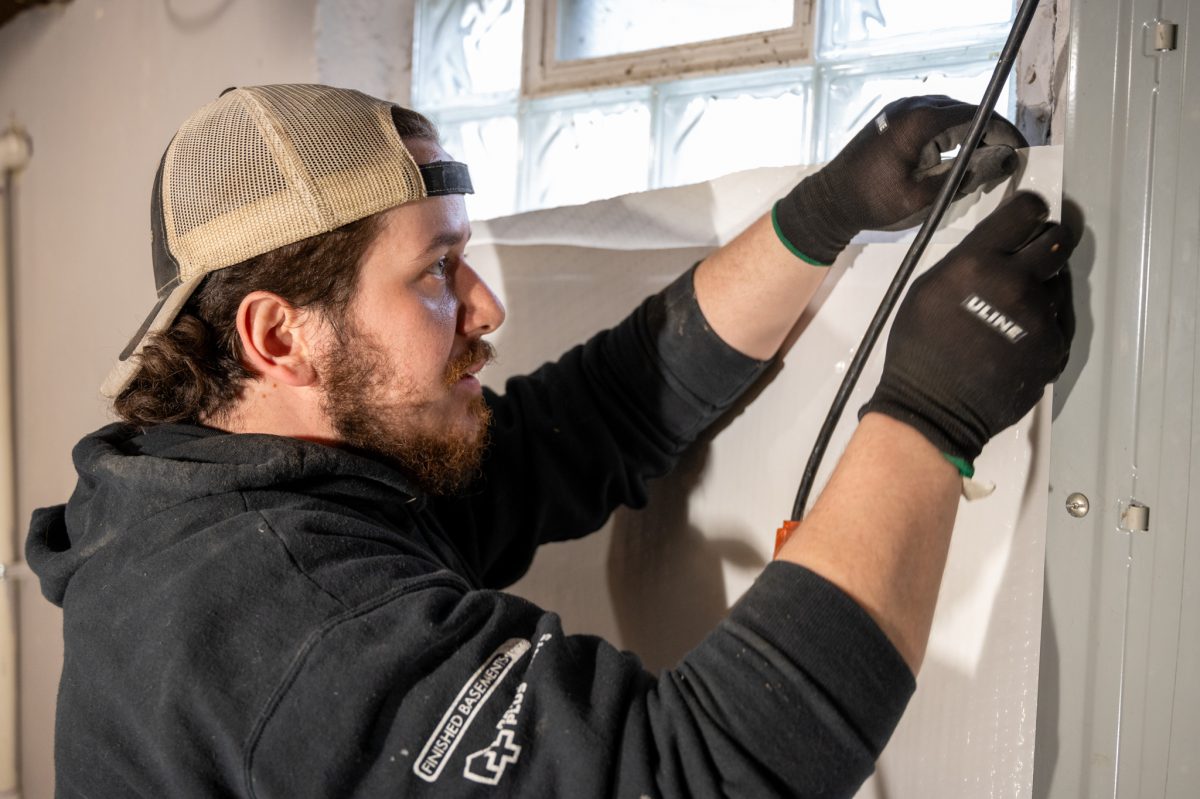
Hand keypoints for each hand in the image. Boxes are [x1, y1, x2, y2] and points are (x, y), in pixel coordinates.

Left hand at [773, 95, 1027, 264]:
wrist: (829, 199)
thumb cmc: (869, 202)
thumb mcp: (919, 199)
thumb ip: (960, 179)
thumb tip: (997, 165)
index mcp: (918, 122)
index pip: (975, 115)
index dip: (1003, 131)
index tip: (1019, 149)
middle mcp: (911, 107)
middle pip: (966, 110)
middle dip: (991, 132)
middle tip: (1009, 158)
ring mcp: (901, 108)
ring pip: (951, 113)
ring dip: (972, 132)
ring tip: (990, 158)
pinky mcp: (895, 117)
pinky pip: (934, 118)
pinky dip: (952, 132)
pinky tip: (962, 154)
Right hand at [859, 191, 1075, 467]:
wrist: (935, 409)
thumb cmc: (919, 348)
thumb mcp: (928, 289)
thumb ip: (967, 260)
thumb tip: (999, 245)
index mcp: (979, 262)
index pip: (1025, 211)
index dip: (1030, 208)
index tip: (1029, 214)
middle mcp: (1017, 282)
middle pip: (1058, 239)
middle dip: (1048, 239)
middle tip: (1034, 253)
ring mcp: (1042, 317)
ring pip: (1059, 283)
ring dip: (1043, 287)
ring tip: (1016, 308)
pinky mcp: (1056, 346)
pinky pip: (1059, 319)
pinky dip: (1045, 321)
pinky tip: (1020, 336)